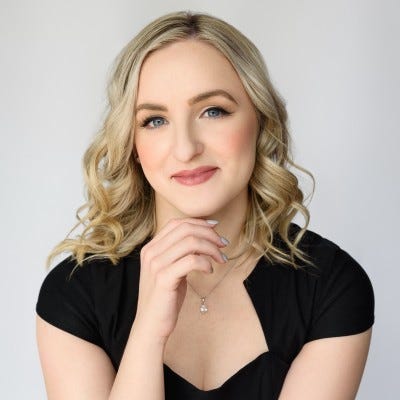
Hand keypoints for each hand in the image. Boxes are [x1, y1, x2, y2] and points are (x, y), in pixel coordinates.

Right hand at [133, 218, 227, 342]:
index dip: (198, 223)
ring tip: (221, 259)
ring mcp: (156, 265)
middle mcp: (151, 252)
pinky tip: (210, 270)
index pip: (177, 223)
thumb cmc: (165, 298)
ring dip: (211, 248)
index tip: (215, 228)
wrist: (151, 326)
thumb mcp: (171, 269)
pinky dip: (205, 262)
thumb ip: (181, 253)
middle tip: (223, 244)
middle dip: (209, 234)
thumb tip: (204, 236)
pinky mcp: (164, 278)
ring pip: (191, 242)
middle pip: (185, 229)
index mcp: (151, 247)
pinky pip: (191, 260)